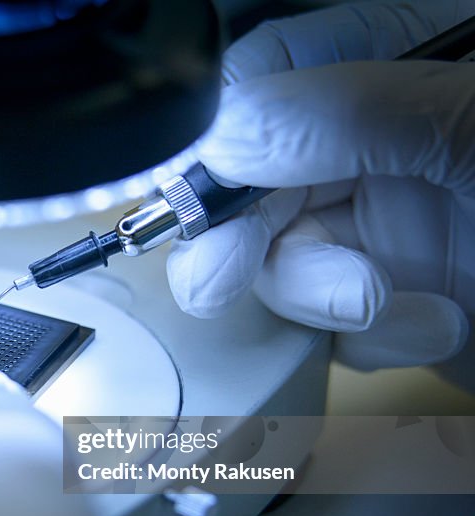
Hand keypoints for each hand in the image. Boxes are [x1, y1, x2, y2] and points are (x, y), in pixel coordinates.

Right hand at [166, 0, 474, 369]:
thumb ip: (347, 115)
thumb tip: (224, 131)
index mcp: (404, 64)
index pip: (270, 74)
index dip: (220, 133)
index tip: (203, 190)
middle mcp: (379, 139)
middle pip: (251, 176)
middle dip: (242, 234)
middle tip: (226, 276)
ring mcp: (383, 219)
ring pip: (274, 256)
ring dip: (314, 292)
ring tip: (383, 302)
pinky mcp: (391, 292)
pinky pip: (323, 316)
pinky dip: (365, 333)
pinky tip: (431, 324)